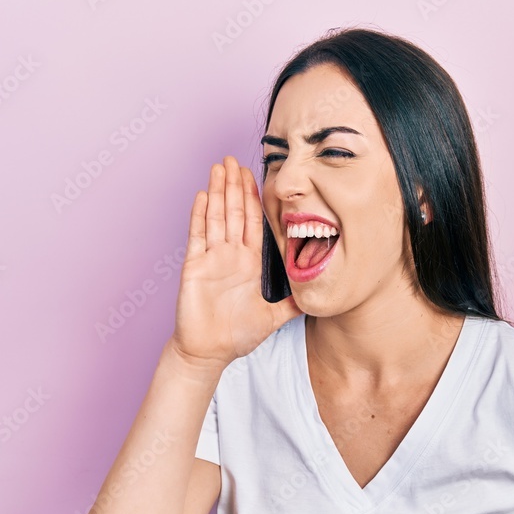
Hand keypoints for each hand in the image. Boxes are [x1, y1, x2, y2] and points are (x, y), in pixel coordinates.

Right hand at [170, 155, 300, 367]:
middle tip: (235, 159)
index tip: (258, 177)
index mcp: (249, 263)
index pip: (254, 224)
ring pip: (216, 217)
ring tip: (219, 167)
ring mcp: (211, 258)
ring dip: (217, 191)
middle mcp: (230, 256)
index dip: (256, 200)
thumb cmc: (237, 336)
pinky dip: (200, 215)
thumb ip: (294, 302)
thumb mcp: (274, 316)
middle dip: (235, 186)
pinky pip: (198, 236)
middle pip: (234, 212)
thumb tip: (319, 294)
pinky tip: (202, 195)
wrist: (209, 353)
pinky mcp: (194, 266)